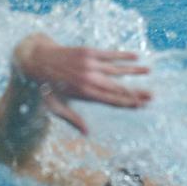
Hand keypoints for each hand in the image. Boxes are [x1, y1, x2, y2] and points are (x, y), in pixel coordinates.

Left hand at [12, 34, 151, 135]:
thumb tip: (87, 134)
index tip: (141, 105)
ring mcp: (90, 64)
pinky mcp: (88, 52)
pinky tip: (136, 56)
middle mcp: (89, 79)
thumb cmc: (45, 87)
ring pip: (117, 69)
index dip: (128, 103)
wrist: (34, 60)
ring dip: (134, 71)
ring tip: (149, 71)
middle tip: (152, 95)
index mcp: (84, 94)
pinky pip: (110, 54)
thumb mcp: (55, 107)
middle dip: (136, 92)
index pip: (111, 100)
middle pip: (118, 87)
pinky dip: (123, 55)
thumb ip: (73, 119)